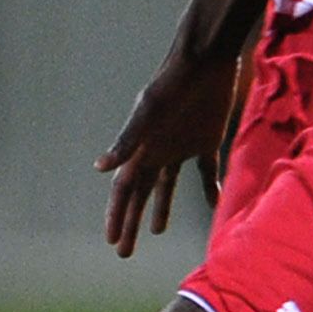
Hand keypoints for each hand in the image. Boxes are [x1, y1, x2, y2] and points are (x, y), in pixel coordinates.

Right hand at [97, 44, 245, 257]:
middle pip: (141, 194)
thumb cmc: (173, 84)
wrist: (206, 59)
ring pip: (167, 185)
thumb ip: (127, 140)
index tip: (112, 242)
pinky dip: (208, 188)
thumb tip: (99, 168)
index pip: (124, 190)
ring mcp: (181, 146)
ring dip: (161, 207)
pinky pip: (206, 171)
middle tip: (125, 252)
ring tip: (158, 230)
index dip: (117, 216)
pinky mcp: (207, 140)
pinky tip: (213, 204)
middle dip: (131, 222)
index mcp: (142, 148)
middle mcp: (158, 150)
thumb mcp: (148, 112)